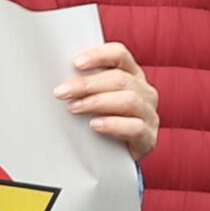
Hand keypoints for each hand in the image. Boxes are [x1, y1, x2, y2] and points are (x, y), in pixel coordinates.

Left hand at [56, 38, 158, 160]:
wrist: (117, 155)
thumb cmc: (104, 119)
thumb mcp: (96, 98)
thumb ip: (86, 86)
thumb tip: (60, 78)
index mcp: (132, 74)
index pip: (119, 55)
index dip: (98, 56)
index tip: (76, 63)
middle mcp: (144, 90)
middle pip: (120, 79)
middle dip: (87, 84)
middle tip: (62, 91)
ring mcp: (149, 113)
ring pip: (129, 100)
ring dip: (97, 102)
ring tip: (74, 108)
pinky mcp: (149, 137)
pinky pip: (135, 127)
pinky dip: (114, 124)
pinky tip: (95, 125)